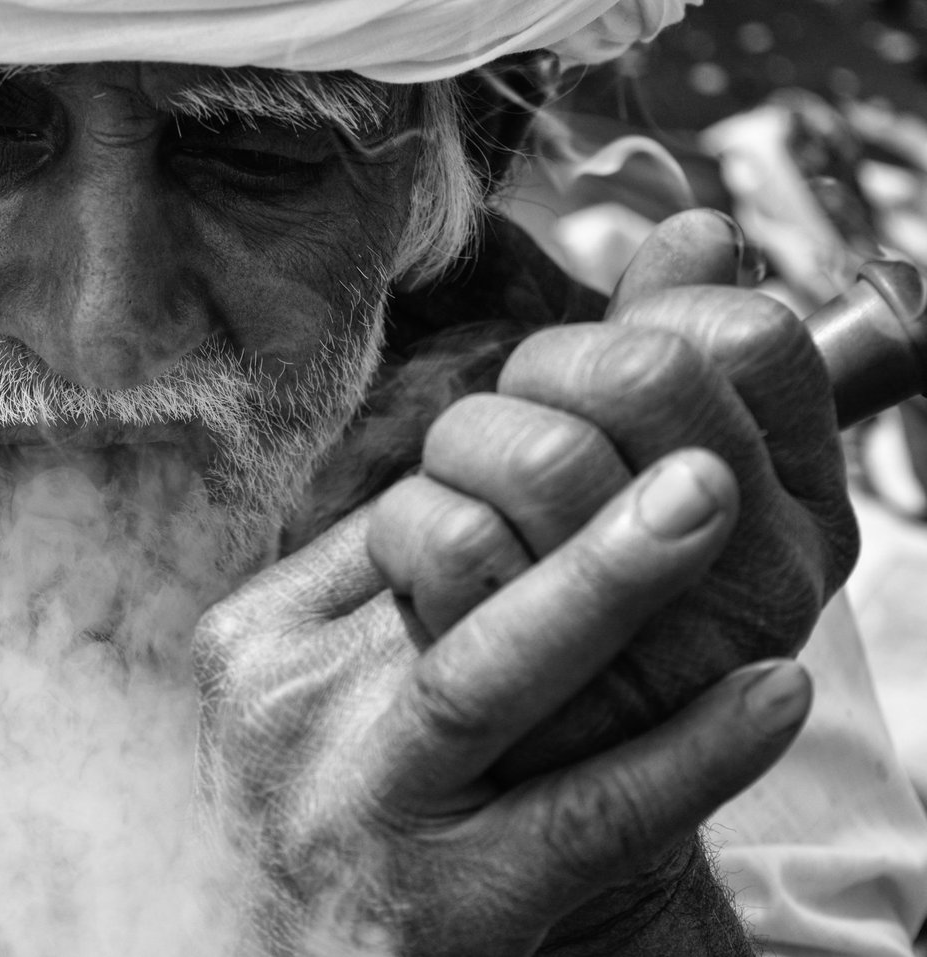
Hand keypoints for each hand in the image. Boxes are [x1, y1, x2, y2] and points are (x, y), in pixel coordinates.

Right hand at [195, 458, 808, 954]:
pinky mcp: (443, 903)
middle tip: (687, 455)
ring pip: (483, 675)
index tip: (618, 450)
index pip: (390, 525)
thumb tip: (481, 489)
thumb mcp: (290, 695)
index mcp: (253, 641)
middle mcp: (288, 709)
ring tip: (705, 507)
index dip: (507, 484)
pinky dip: (682, 753)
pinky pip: (579, 814)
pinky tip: (765, 696)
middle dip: (562, 508)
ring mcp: (357, 804)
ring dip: (603, 585)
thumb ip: (362, 602)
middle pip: (428, 575)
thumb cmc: (317, 805)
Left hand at [369, 208, 857, 780]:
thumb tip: (694, 227)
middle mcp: (758, 579)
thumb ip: (680, 351)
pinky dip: (410, 521)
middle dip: (544, 365)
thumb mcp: (660, 485)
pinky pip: (454, 537)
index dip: (655, 317)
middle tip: (516, 415)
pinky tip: (421, 561)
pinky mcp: (540, 696)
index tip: (597, 369)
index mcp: (802, 515)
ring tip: (459, 487)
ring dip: (470, 440)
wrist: (522, 796)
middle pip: (640, 370)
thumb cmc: (588, 607)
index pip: (755, 336)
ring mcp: (655, 649)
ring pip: (543, 452)